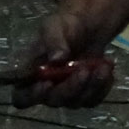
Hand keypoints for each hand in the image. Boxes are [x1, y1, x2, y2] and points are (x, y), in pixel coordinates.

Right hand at [0, 9, 117, 108]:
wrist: (86, 28)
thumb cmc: (63, 26)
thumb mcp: (55, 26)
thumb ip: (54, 41)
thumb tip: (56, 59)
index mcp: (30, 75)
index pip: (22, 97)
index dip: (32, 96)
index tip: (47, 83)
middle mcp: (45, 90)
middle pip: (53, 100)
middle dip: (70, 87)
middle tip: (84, 69)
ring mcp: (66, 95)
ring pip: (75, 102)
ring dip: (90, 85)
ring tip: (102, 65)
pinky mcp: (84, 95)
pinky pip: (93, 99)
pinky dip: (102, 86)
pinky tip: (107, 68)